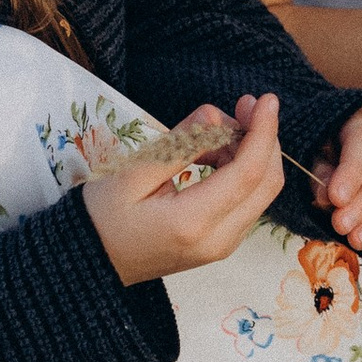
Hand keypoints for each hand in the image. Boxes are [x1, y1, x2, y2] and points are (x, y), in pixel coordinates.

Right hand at [83, 95, 285, 286]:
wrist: (93, 262)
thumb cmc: (102, 216)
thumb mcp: (133, 172)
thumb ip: (180, 143)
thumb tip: (216, 115)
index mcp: (193, 222)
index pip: (248, 173)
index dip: (262, 132)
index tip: (266, 99)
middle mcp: (218, 240)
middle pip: (268, 183)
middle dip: (264, 138)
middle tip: (243, 105)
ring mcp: (224, 246)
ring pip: (262, 192)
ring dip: (252, 153)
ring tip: (211, 132)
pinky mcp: (222, 243)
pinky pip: (248, 201)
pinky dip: (242, 170)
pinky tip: (213, 154)